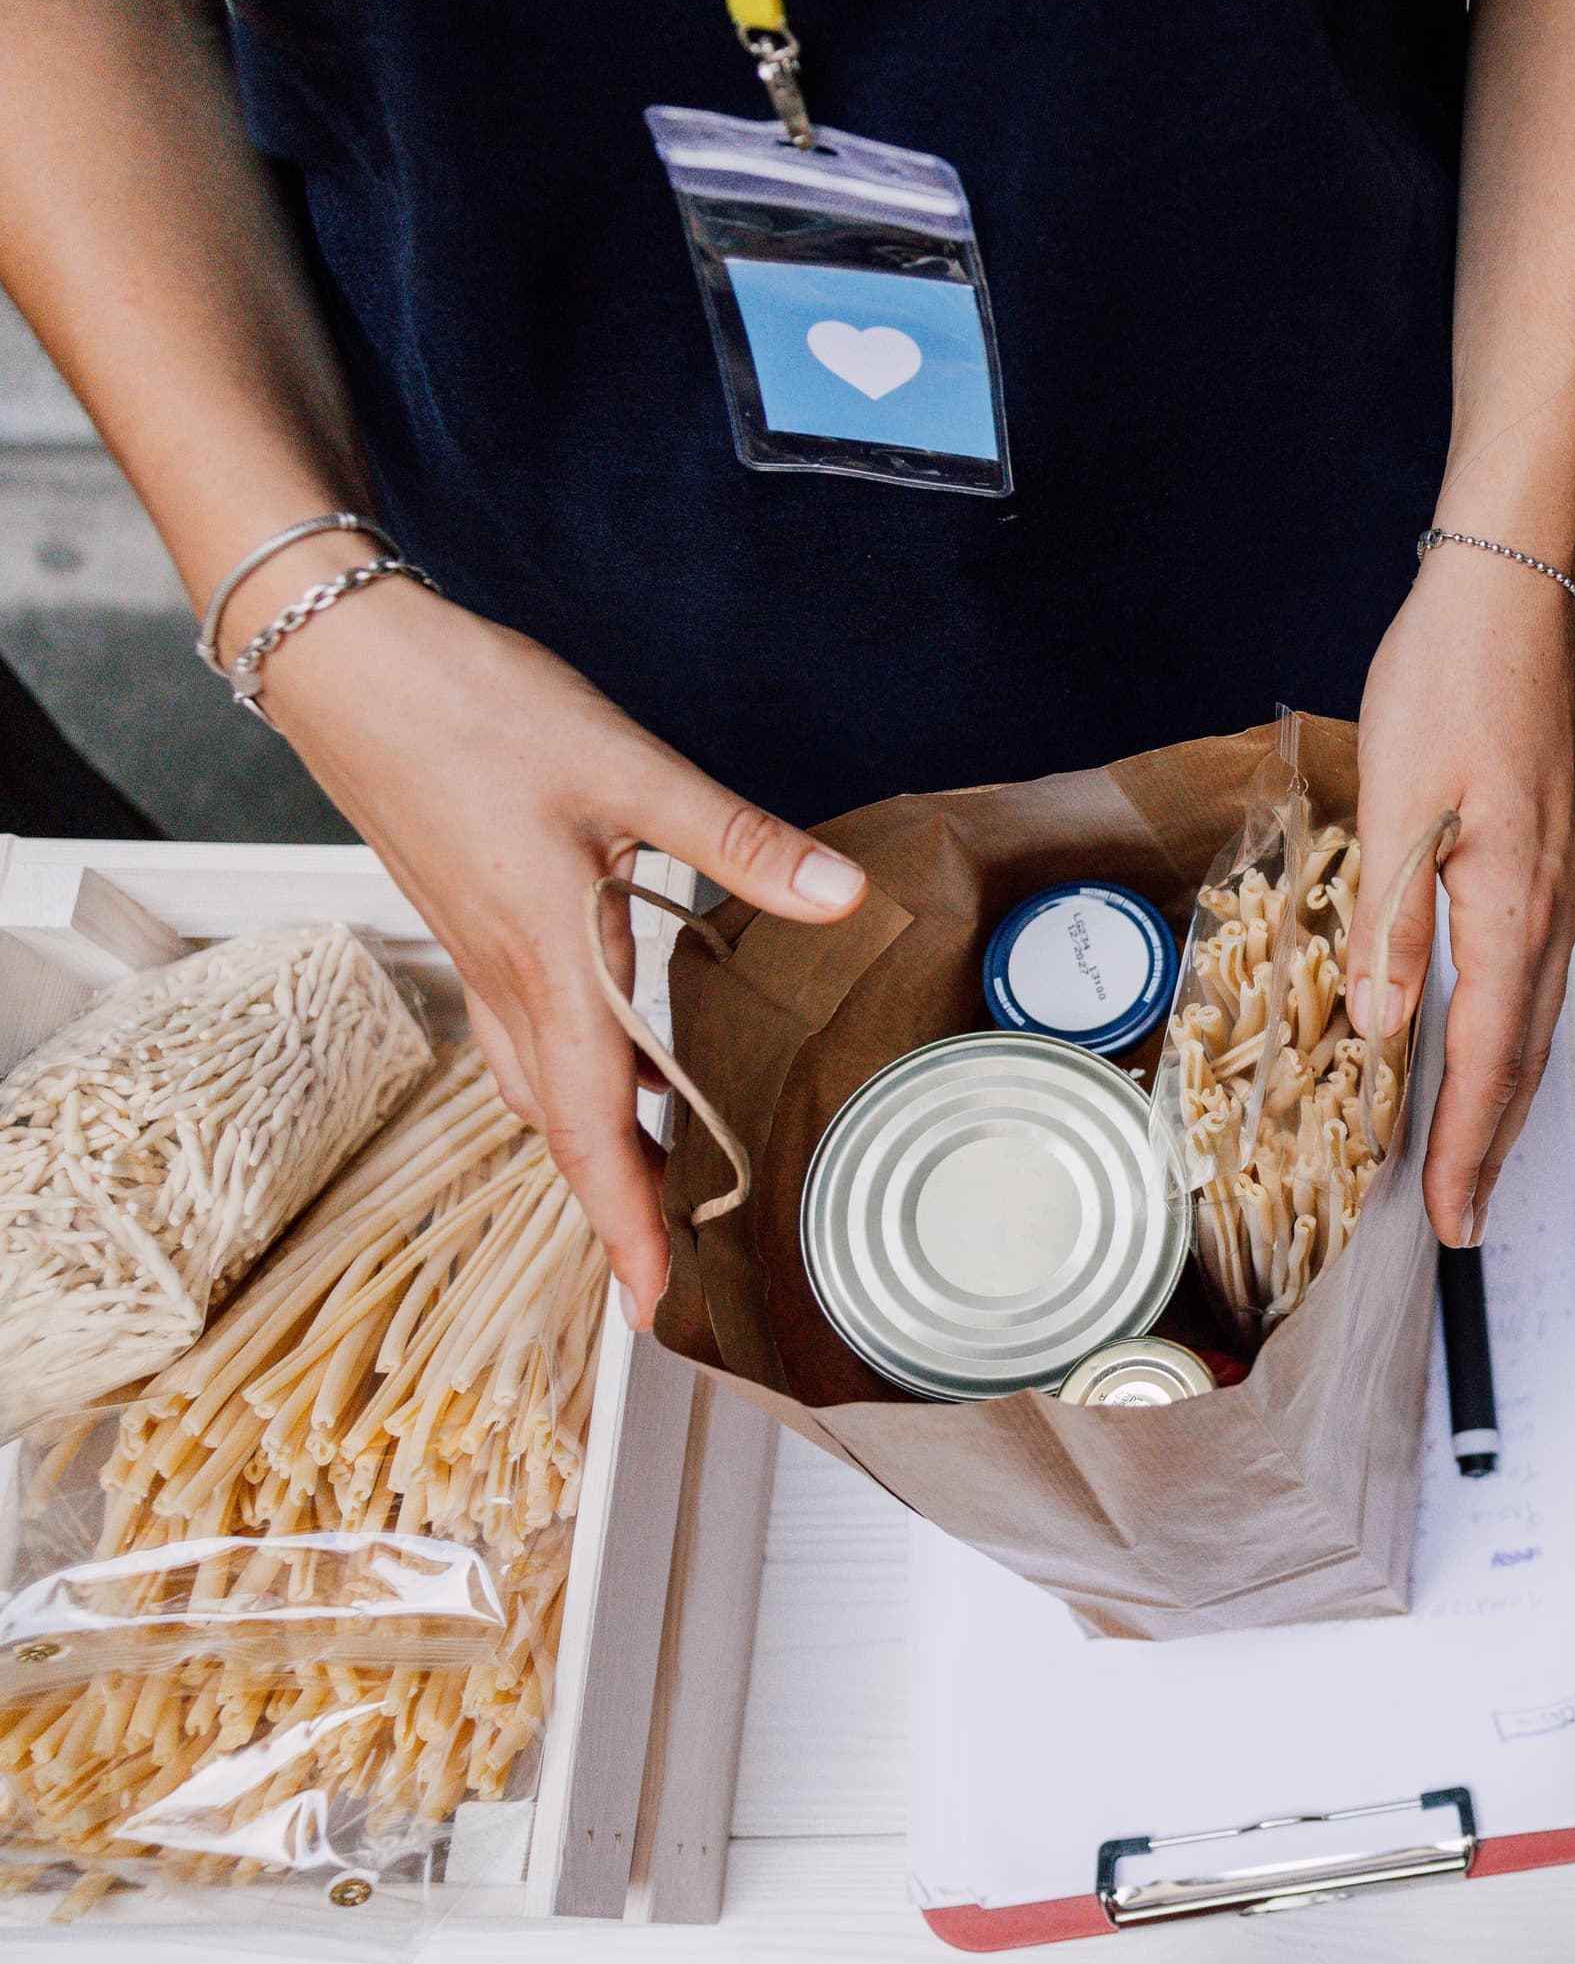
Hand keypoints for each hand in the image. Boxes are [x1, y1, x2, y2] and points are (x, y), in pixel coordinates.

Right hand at [255, 575, 870, 1311]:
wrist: (346, 662)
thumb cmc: (473, 707)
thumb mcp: (626, 769)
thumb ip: (736, 841)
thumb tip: (841, 899)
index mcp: (548, 958)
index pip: (590, 1124)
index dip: (622, 1220)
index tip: (651, 1301)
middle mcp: (506, 976)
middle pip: (560, 1124)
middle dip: (614, 1203)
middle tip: (669, 1270)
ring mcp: (479, 953)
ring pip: (535, 1082)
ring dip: (591, 1141)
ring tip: (656, 1183)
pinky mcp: (470, 921)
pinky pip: (520, 1033)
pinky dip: (566, 1077)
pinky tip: (612, 1061)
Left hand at [1345, 531, 1574, 1246]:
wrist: (1511, 592)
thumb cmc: (1451, 678)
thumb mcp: (1399, 800)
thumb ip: (1391, 922)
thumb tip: (1381, 1029)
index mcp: (1515, 904)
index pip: (1492, 1056)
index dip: (1469, 1144)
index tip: (1451, 1215)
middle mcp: (1555, 907)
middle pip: (1528, 1053)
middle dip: (1493, 1141)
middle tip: (1462, 1216)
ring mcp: (1562, 882)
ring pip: (1538, 1014)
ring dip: (1505, 1091)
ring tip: (1470, 1150)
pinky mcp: (1553, 857)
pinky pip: (1536, 971)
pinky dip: (1511, 1028)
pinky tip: (1480, 1034)